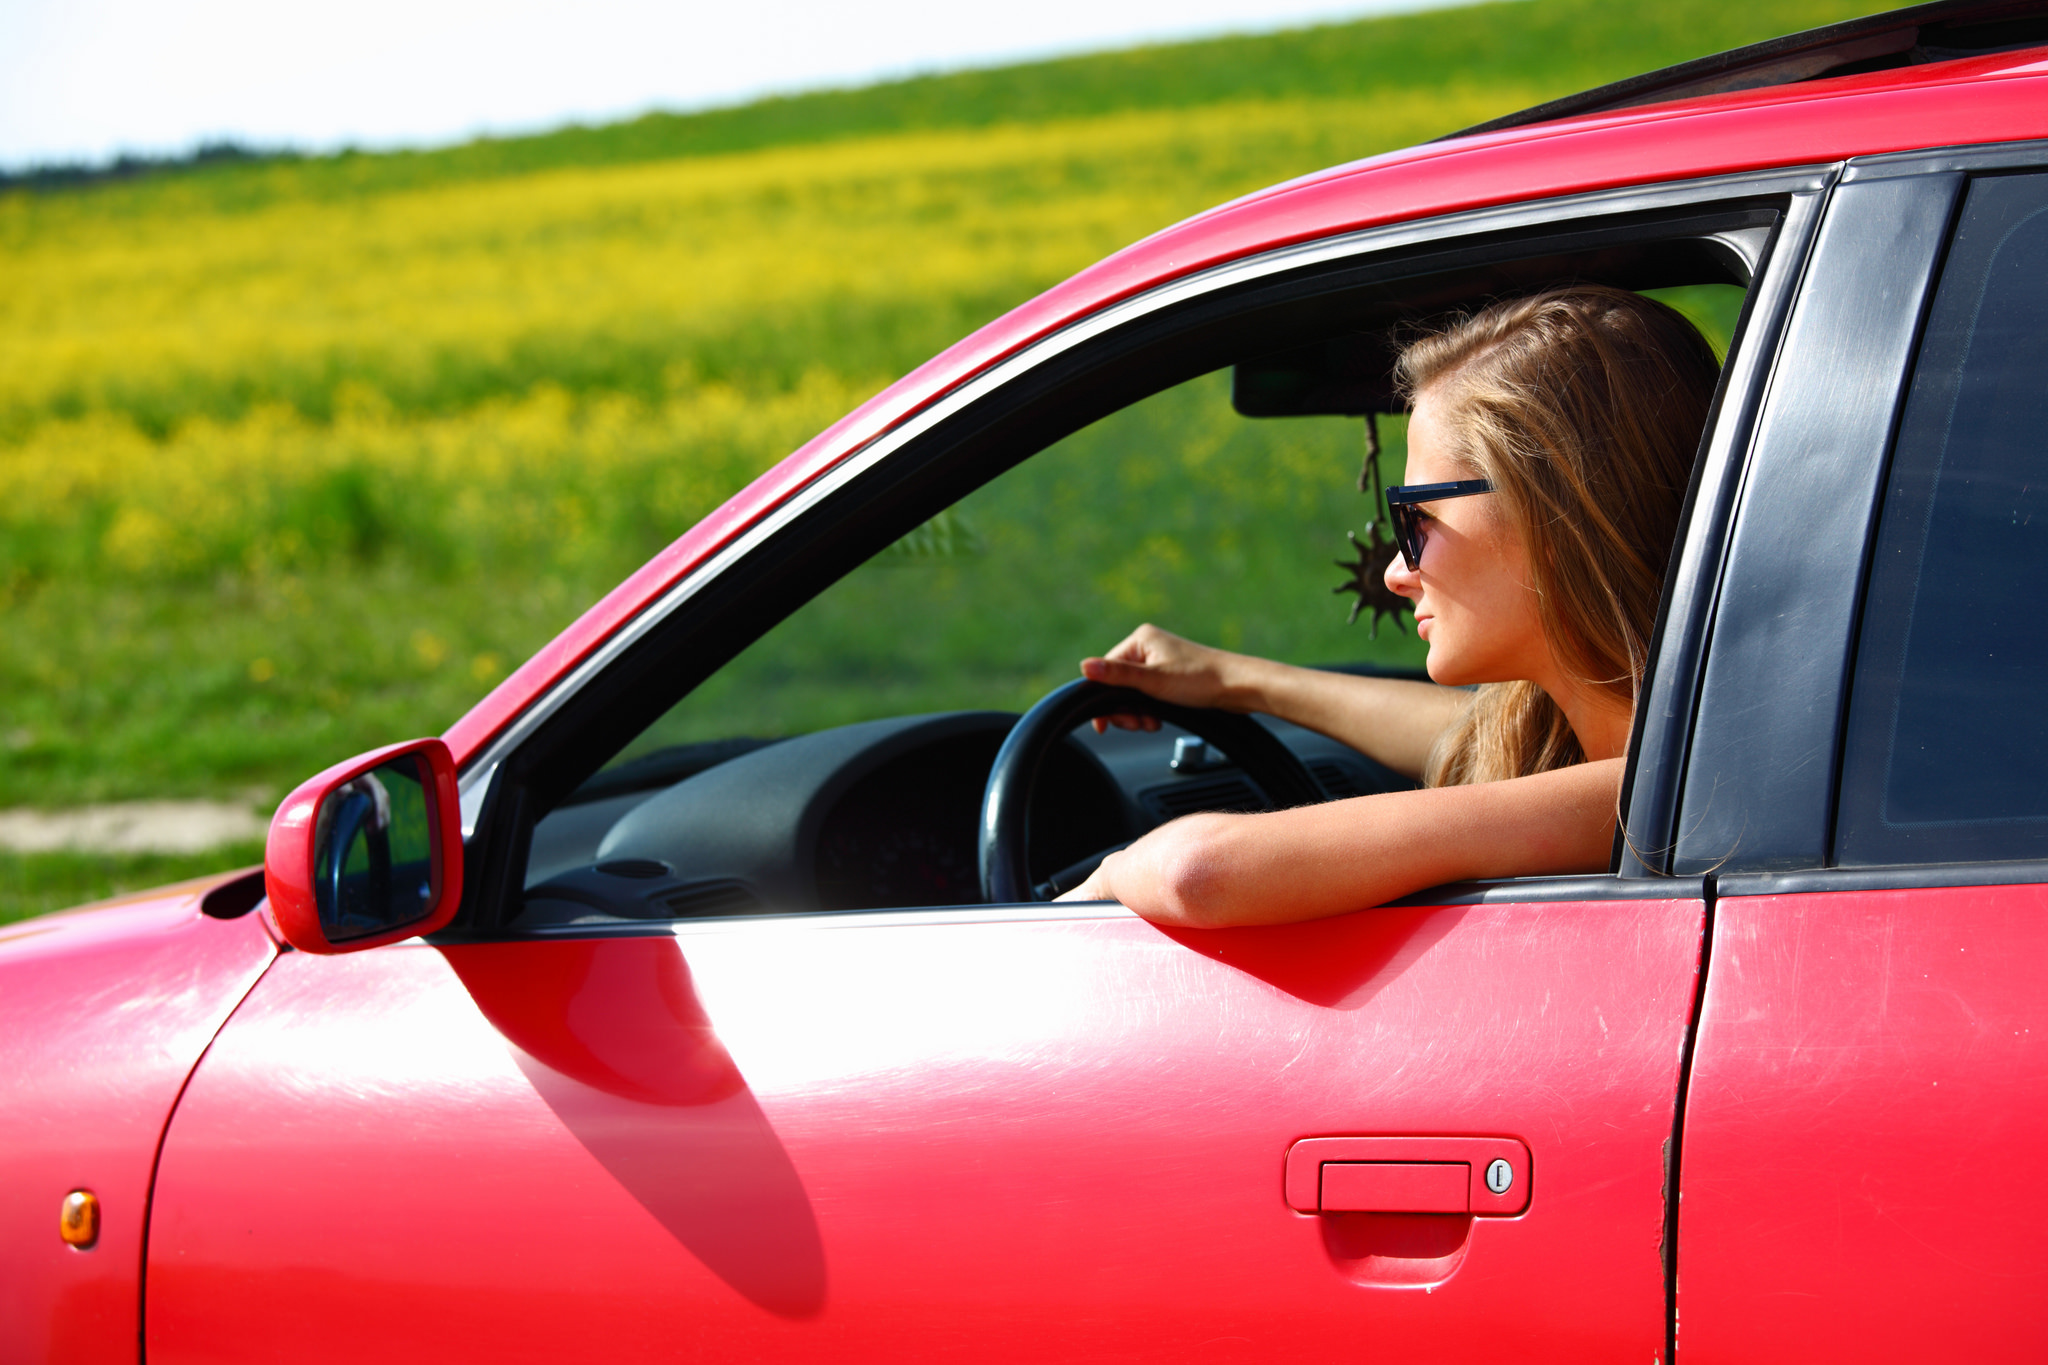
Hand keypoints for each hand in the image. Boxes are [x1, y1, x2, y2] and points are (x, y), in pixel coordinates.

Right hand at [1079, 624, 1252, 732]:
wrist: (1238, 687)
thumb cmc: (1201, 680)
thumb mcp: (1153, 681)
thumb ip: (1117, 676)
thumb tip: (1084, 667)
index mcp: (1141, 640)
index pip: (1106, 670)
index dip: (1104, 699)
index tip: (1104, 725)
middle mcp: (1148, 647)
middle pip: (1117, 683)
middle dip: (1124, 709)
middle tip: (1138, 724)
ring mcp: (1160, 661)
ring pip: (1132, 692)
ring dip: (1137, 712)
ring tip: (1151, 723)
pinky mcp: (1170, 676)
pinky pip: (1147, 695)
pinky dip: (1148, 709)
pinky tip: (1158, 719)